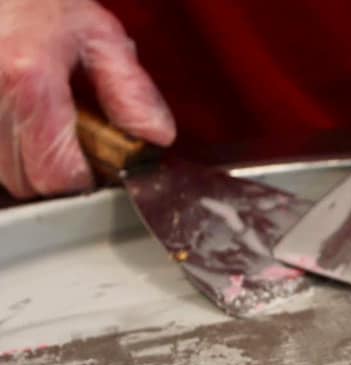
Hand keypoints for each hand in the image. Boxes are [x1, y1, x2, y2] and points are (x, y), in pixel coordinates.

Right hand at [0, 0, 174, 198]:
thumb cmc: (40, 2)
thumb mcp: (98, 33)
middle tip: (68, 146)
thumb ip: (129, 88)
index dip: (81, 180)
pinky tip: (19, 120)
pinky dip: (4, 146)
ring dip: (23, 162)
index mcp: (29, 79)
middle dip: (51, 174)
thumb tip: (156, 136)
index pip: (55, 175)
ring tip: (40, 126)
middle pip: (23, 181)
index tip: (92, 168)